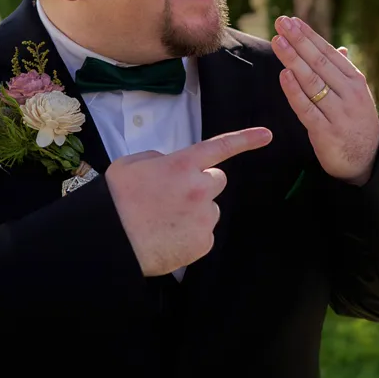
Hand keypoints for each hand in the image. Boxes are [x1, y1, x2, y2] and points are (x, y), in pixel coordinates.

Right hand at [106, 127, 272, 275]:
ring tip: (164, 221)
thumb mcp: (130, 165)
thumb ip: (157, 158)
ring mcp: (204, 216)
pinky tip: (168, 237)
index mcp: (182, 165)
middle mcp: (199, 188)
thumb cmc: (116, 202)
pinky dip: (190, 235)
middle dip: (201, 185)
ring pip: (209, 209)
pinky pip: (204, 234)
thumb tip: (169, 164)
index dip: (246, 139)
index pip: (220, 147)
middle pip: (217, 180)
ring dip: (194, 212)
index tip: (267, 135)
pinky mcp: (204, 242)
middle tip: (174, 198)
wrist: (110, 242)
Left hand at [272, 15, 378, 184]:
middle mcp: (349, 94)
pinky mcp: (326, 132)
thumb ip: (344, 72)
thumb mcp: (356, 95)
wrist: (366, 161)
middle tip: (281, 22)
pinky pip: (307, 108)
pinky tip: (283, 75)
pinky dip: (294, 91)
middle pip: (319, 62)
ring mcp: (338, 113)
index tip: (292, 21)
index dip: (309, 36)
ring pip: (312, 82)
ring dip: (293, 60)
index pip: (328, 53)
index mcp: (355, 81)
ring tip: (278, 42)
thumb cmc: (356, 123)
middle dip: (298, 41)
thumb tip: (339, 48)